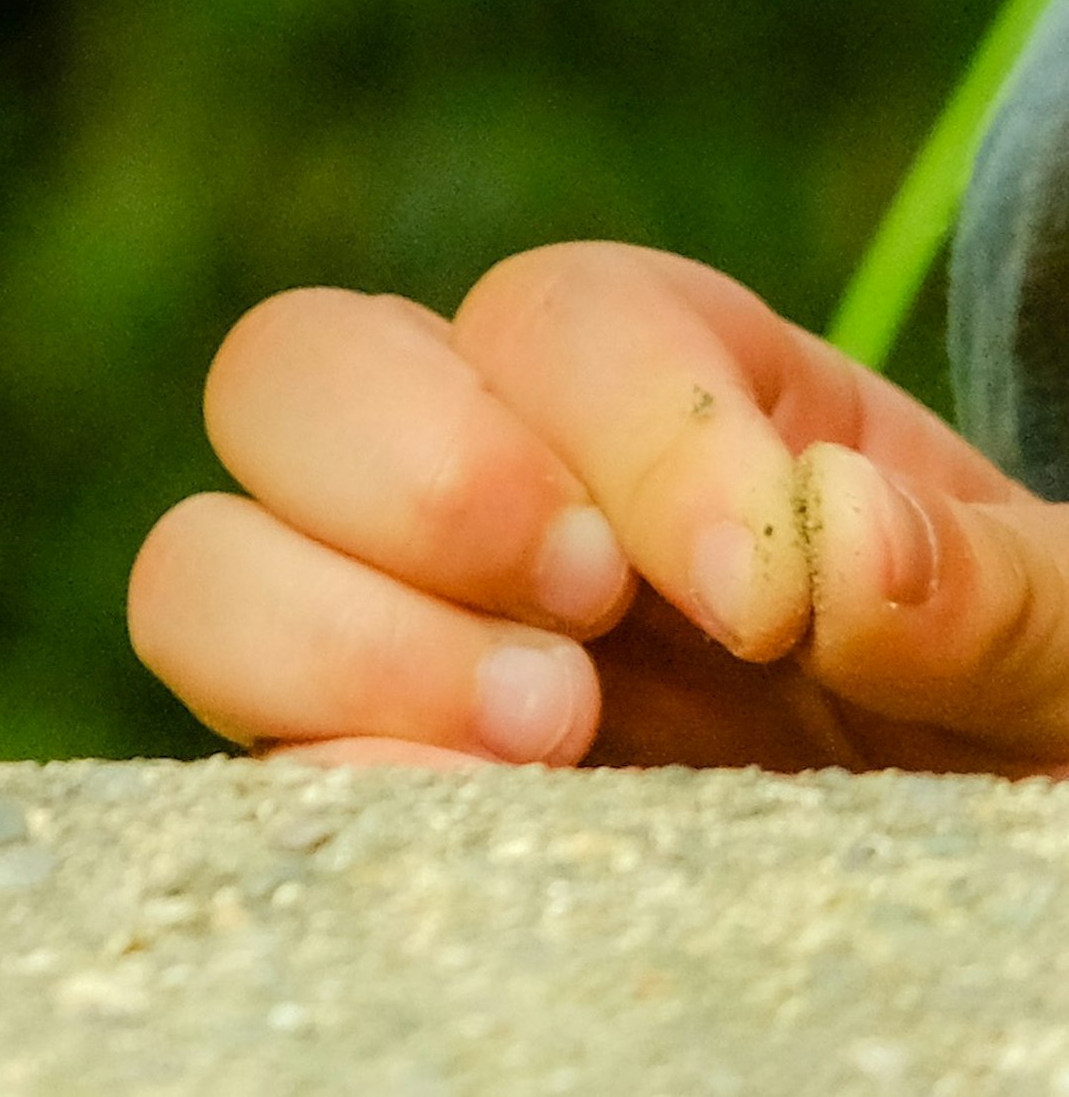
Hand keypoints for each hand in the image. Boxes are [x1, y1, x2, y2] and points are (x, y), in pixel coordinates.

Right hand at [130, 242, 1068, 771]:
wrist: (984, 875)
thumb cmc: (1027, 716)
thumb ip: (994, 587)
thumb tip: (847, 543)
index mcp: (664, 391)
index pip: (560, 320)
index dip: (635, 434)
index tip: (769, 601)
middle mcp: (485, 480)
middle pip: (292, 366)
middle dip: (406, 475)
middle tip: (582, 623)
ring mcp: (401, 637)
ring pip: (207, 556)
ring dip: (335, 639)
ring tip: (547, 740)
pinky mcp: (369, 787)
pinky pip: (241, 759)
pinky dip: (326, 779)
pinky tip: (477, 830)